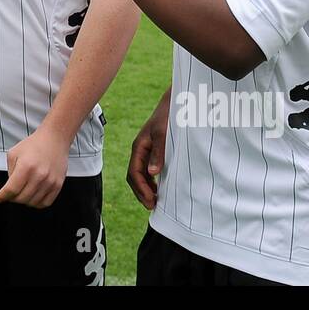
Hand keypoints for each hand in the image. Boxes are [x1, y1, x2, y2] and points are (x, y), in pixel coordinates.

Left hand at [0, 126, 70, 208]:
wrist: (54, 139)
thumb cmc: (34, 144)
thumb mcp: (14, 153)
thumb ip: (9, 172)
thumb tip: (9, 188)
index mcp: (26, 166)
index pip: (11, 190)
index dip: (2, 196)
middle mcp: (39, 175)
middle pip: (21, 198)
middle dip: (12, 198)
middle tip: (11, 193)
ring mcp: (49, 181)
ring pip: (32, 203)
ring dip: (24, 201)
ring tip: (22, 192)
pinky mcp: (57, 185)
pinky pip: (45, 203)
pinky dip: (36, 203)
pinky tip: (33, 195)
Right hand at [127, 91, 169, 209]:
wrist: (175, 103)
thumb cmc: (168, 117)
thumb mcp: (163, 134)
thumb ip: (158, 153)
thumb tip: (152, 172)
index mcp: (139, 147)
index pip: (134, 173)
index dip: (141, 189)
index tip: (151, 201)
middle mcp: (140, 150)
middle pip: (134, 176)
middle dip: (141, 192)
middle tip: (152, 206)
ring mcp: (147, 151)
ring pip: (141, 174)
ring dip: (146, 188)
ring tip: (156, 200)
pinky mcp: (154, 151)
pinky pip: (148, 170)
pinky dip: (152, 181)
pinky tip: (160, 187)